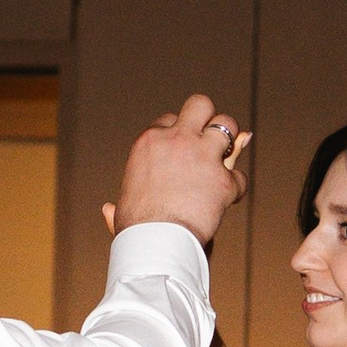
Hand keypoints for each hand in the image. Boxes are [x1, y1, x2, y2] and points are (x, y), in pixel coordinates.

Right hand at [110, 94, 250, 247]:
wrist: (156, 243)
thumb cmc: (134, 229)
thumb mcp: (123, 209)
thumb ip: (118, 206)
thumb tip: (107, 210)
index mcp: (150, 141)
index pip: (169, 120)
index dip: (178, 133)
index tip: (181, 149)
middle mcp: (177, 140)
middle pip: (199, 104)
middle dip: (207, 118)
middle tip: (209, 141)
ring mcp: (203, 155)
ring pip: (227, 125)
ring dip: (229, 142)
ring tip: (224, 160)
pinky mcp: (223, 178)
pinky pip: (239, 174)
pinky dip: (236, 187)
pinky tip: (228, 199)